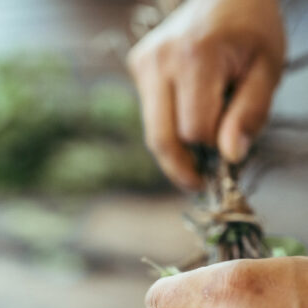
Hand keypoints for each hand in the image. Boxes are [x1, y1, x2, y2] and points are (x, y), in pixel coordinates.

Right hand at [127, 0, 285, 189]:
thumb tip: (229, 157)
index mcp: (196, 56)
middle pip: (160, 138)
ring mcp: (143, 63)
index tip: (229, 148)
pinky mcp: (137, 66)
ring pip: (152, 131)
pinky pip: (150, 114)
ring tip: (197, 148)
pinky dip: (168, 126)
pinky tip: (186, 114)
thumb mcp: (267, 69)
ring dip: (175, 147)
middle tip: (197, 181)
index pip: (194, 130)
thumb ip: (250, 114)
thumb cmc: (251, 29)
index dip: (212, 146)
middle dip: (180, 166)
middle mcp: (160, 60)